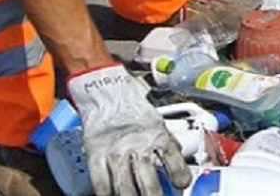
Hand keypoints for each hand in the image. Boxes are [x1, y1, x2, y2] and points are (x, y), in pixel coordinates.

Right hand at [67, 64, 190, 195]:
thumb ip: (167, 142)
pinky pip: (101, 183)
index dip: (179, 175)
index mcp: (157, 135)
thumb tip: (179, 155)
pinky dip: (107, 195)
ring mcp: (116, 153)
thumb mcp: (157, 122)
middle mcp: (137, 146)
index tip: (182, 185)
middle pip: (148, 181)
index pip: (173, 159)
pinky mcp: (96, 156)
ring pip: (124, 187)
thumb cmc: (133, 108)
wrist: (106, 93)